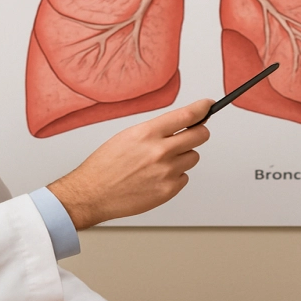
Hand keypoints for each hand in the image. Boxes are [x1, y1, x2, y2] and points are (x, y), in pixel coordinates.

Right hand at [48, 100, 212, 228]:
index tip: (208, 106)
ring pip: (193, 157)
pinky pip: (184, 177)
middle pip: (200, 135)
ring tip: (161, 162)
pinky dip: (175, 176)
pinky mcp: (168, 190)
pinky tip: (157, 177)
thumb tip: (180, 124)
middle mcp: (160, 151)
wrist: (92, 193)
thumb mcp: (128, 136)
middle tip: (194, 134)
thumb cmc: (105, 165)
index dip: (202, 109)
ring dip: (183, 157)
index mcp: (148, 133)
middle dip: (199, 133)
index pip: (187, 115)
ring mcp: (166, 171)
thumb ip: (156, 130)